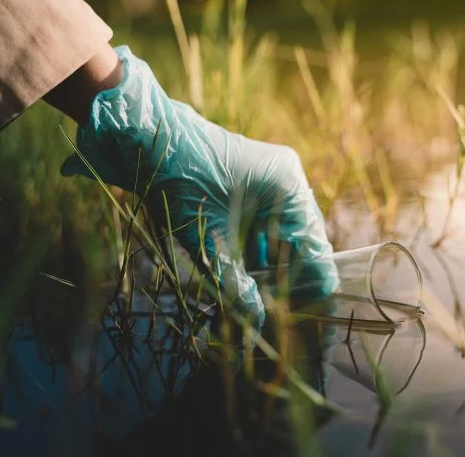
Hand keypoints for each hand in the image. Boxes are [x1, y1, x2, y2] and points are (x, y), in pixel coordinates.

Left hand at [61, 46, 337, 326]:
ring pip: (286, 238)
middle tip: (272, 316)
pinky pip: (269, 226)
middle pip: (304, 246)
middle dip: (289, 283)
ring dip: (272, 269)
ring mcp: (275, 179)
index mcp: (289, 188)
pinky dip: (259, 252)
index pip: (316, 252)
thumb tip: (257, 325)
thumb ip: (236, 286)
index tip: (297, 323)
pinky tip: (245, 276)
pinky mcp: (257, 183)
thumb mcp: (208, 241)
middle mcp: (291, 181)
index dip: (309, 292)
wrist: (147, 139)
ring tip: (256, 300)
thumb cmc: (179, 183)